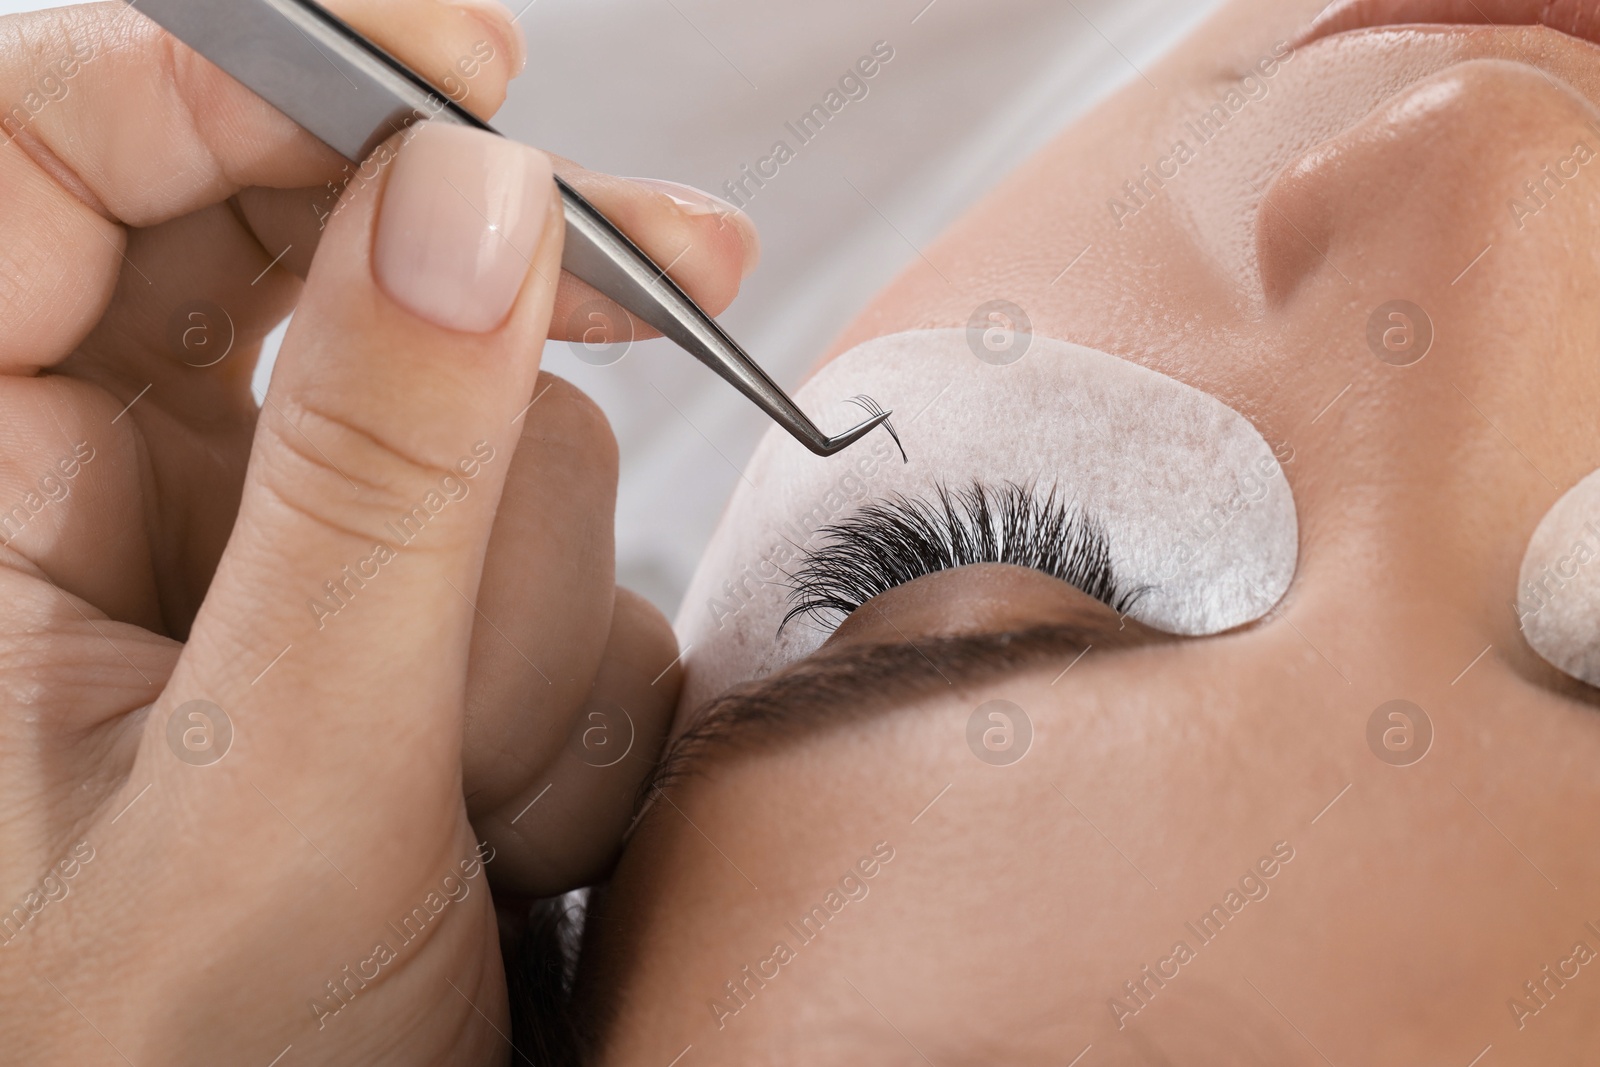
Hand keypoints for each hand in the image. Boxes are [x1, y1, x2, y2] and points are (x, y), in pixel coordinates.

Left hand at [0, 1, 753, 1061]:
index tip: (461, 71)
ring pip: (491, 420)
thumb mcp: (280, 790)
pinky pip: (562, 548)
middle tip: (674, 274)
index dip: (248, 69)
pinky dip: (573, 677)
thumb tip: (474, 201)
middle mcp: (120, 494)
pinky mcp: (414, 624)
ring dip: (530, 605)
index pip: (54, 155)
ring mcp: (288, 558)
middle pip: (325, 249)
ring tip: (476, 794)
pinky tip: (513, 814)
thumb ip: (377, 488)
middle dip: (495, 311)